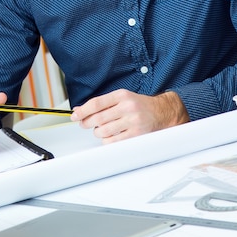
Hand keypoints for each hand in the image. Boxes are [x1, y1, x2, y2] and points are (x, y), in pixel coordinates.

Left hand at [71, 89, 188, 143]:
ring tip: (100, 129)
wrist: (162, 113)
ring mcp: (132, 121)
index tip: (74, 115)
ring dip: (98, 132)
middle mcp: (127, 107)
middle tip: (84, 124)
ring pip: (104, 131)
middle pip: (98, 118)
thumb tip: (81, 110)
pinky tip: (109, 136)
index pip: (96, 103)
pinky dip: (107, 140)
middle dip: (87, 122)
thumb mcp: (122, 98)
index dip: (83, 110)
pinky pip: (113, 141)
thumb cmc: (139, 106)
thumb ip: (103, 103)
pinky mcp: (136, 135)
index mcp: (122, 95)